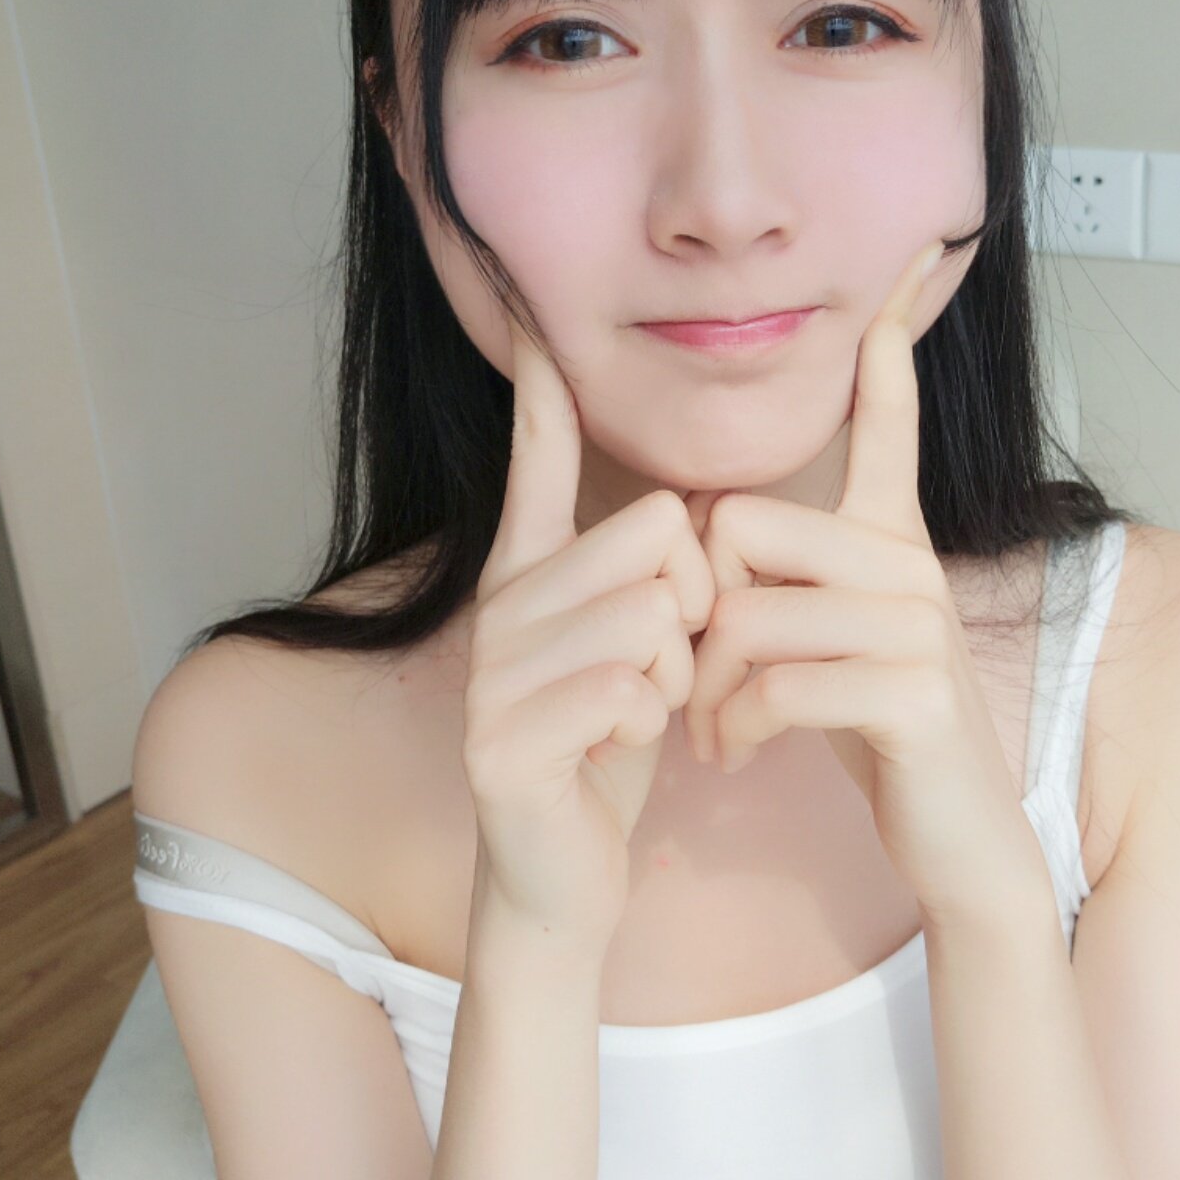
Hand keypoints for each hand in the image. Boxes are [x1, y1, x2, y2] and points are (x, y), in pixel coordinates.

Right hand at [462, 309, 715, 950]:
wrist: (563, 871)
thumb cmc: (605, 744)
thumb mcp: (631, 645)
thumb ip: (637, 573)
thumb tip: (677, 501)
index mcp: (530, 574)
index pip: (536, 459)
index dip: (539, 389)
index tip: (530, 308)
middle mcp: (499, 607)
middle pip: (654, 535)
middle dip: (689, 608)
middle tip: (659, 665)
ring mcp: (490, 673)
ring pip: (648, 615)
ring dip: (671, 674)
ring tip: (637, 709)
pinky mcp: (500, 740)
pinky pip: (626, 690)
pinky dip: (647, 724)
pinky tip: (615, 749)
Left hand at [681, 240, 1052, 933]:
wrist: (959, 833)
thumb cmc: (877, 728)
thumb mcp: (831, 636)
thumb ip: (790, 575)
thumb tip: (716, 527)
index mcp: (889, 538)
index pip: (888, 416)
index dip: (890, 342)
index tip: (913, 253)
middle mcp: (910, 562)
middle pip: (742, 526)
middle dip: (698, 610)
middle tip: (699, 681)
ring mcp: (917, 622)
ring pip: (747, 612)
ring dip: (707, 690)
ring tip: (715, 734)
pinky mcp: (911, 690)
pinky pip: (774, 682)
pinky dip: (734, 729)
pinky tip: (738, 756)